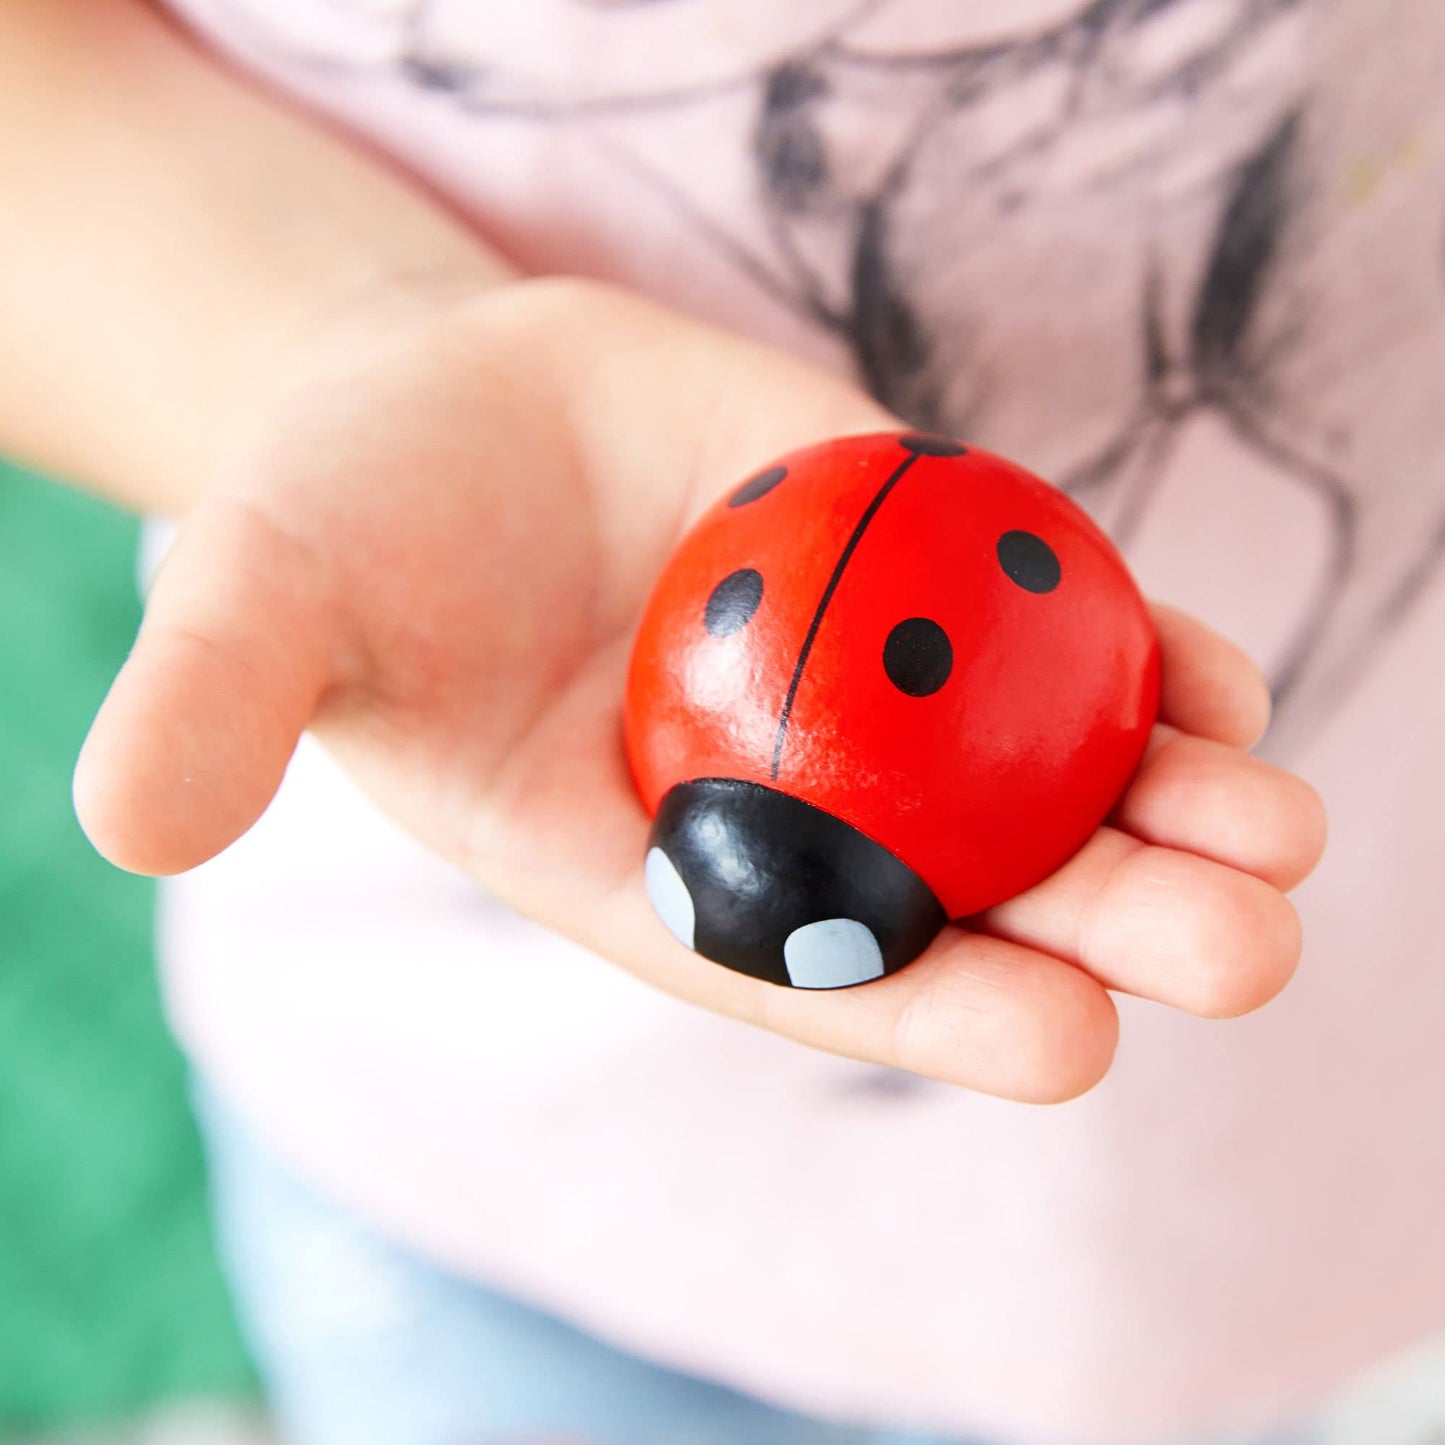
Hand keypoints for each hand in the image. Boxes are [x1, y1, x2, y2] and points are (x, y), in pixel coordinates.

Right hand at [75, 278, 1326, 1101]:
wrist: (432, 403)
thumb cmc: (343, 523)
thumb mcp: (262, 599)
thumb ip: (216, 702)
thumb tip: (128, 817)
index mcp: (646, 865)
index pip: (799, 964)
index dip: (925, 1003)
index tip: (1063, 1039)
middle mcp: (773, 801)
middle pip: (960, 890)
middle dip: (1108, 928)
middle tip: (1243, 949)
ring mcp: (856, 690)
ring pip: (1036, 778)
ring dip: (1169, 805)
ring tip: (1279, 828)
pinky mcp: (904, 570)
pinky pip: (1039, 635)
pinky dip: (1136, 657)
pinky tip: (1215, 674)